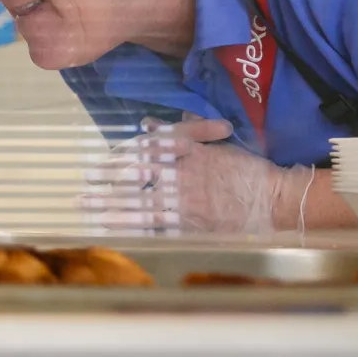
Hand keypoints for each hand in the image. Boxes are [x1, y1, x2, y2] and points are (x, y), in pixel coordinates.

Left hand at [82, 116, 314, 234]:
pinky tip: (115, 232)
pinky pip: (159, 230)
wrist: (274, 198)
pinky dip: (135, 231)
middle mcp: (184, 180)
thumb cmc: (245, 170)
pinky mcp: (193, 226)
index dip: (119, 162)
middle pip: (138, 182)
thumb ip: (180, 133)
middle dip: (108, 187)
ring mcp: (187, 205)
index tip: (97, 165)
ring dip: (113, 210)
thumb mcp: (215, 144)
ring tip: (89, 211)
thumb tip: (147, 124)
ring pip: (143, 207)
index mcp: (189, 157)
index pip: (146, 156)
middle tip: (83, 190)